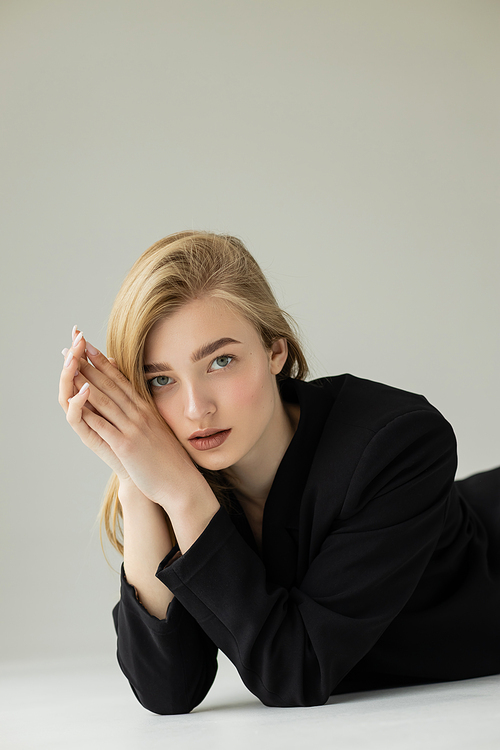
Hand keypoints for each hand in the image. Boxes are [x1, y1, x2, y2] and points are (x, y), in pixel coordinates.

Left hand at [58, 328, 205, 508]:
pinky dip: (87, 411)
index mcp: (145, 409)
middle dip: (88, 364)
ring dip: (84, 381)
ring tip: (69, 366)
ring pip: (103, 400)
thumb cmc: (170, 460)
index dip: (103, 362)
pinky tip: (74, 400)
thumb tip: (138, 405)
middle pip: (109, 384)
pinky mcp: (126, 445)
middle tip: (73, 347)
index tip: (89, 347)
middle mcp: (139, 414)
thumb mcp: (159, 430)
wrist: (181, 482)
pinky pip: (102, 425)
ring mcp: (132, 428)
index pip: (121, 380)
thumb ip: (146, 415)